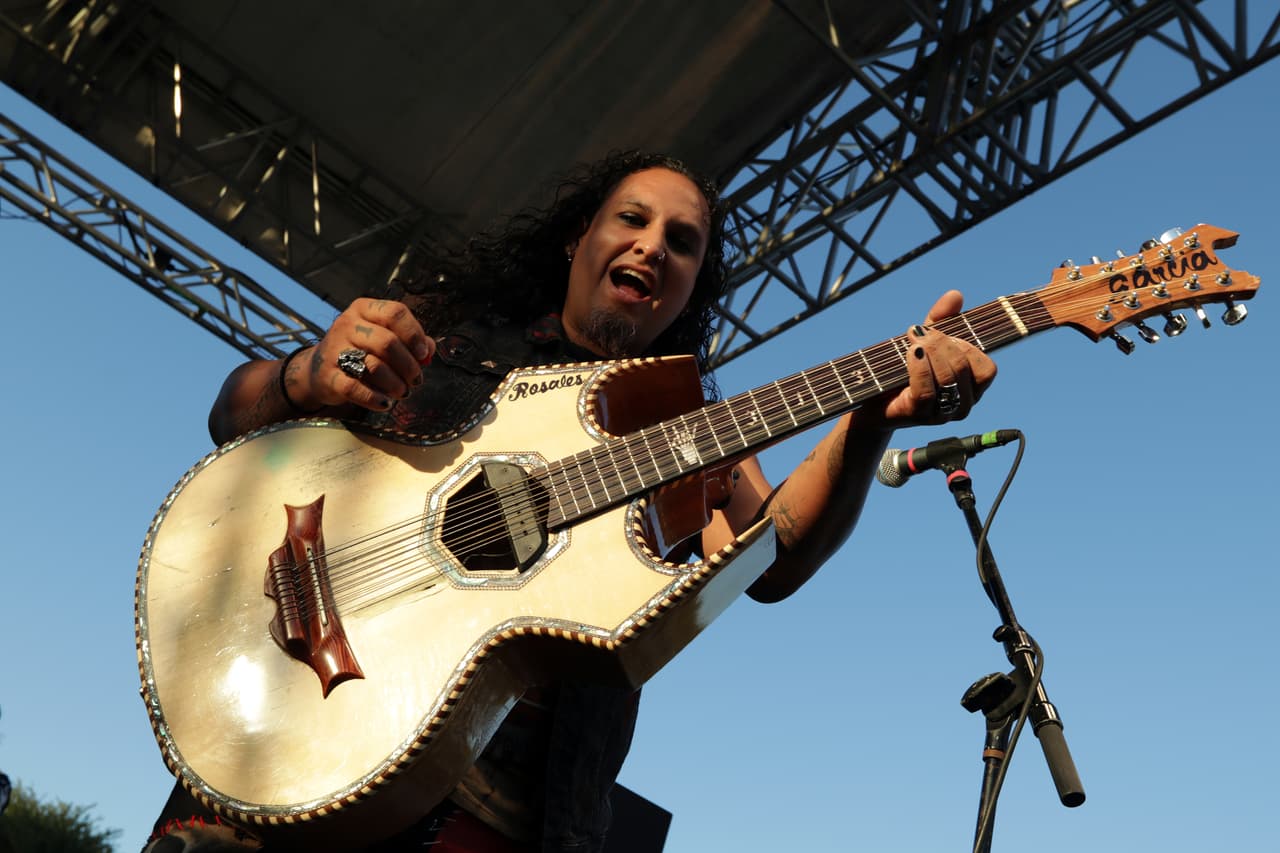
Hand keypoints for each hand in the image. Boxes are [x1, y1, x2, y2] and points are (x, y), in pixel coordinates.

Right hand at [294, 298, 435, 411]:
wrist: (318, 369)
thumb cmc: (360, 351)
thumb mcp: (382, 337)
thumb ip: (409, 340)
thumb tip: (430, 348)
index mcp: (364, 309)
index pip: (395, 313)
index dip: (414, 334)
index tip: (423, 353)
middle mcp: (347, 325)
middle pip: (387, 342)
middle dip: (408, 365)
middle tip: (416, 380)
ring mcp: (335, 350)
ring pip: (374, 366)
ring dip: (396, 384)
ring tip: (402, 392)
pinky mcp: (328, 376)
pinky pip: (355, 389)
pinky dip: (374, 399)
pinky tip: (385, 403)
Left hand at [864, 290, 995, 427]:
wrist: (873, 399)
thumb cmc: (904, 369)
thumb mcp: (925, 340)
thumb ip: (941, 318)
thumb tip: (955, 295)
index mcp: (971, 388)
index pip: (986, 369)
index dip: (968, 346)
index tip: (945, 333)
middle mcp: (962, 404)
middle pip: (963, 367)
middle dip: (942, 342)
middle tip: (920, 332)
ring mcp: (942, 414)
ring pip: (947, 378)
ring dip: (930, 351)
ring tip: (913, 338)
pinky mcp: (919, 416)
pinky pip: (926, 390)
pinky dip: (919, 367)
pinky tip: (911, 352)